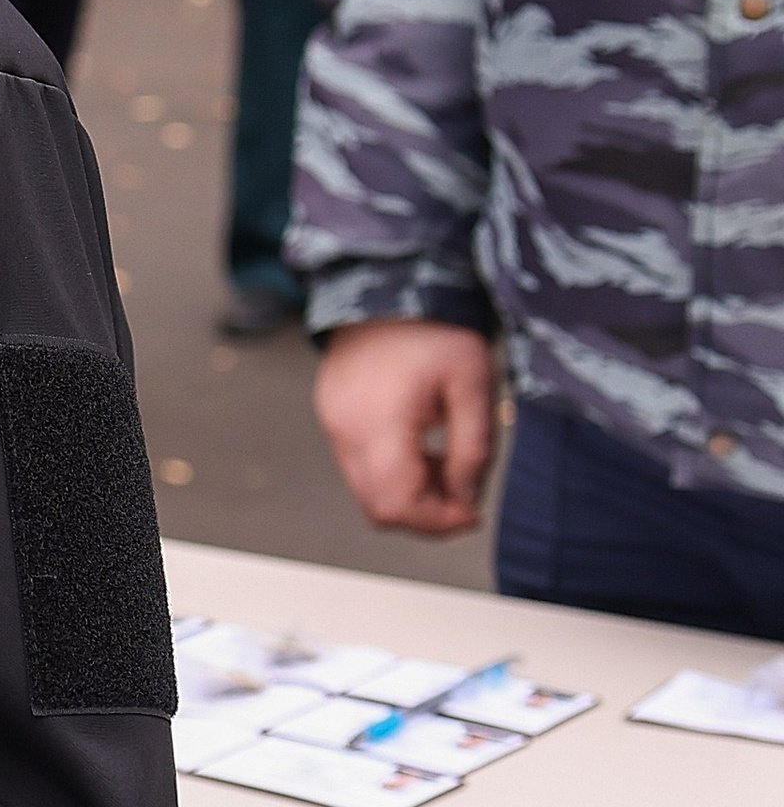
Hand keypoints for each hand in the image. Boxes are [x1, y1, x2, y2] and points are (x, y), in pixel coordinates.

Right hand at [313, 320, 497, 537]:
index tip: (472, 513)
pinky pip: (358, 466)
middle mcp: (344, 430)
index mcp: (378, 422)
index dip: (438, 522)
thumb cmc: (434, 326)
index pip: (398, 504)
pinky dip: (393, 472)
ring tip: (446, 462)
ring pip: (367, 492)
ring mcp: (332, 424)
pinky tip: (422, 446)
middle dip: (426, 515)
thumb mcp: (473, 383)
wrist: (386, 283)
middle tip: (464, 495)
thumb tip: (466, 500)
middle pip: (378, 508)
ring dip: (410, 494)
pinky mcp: (331, 416)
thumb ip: (474, 448)